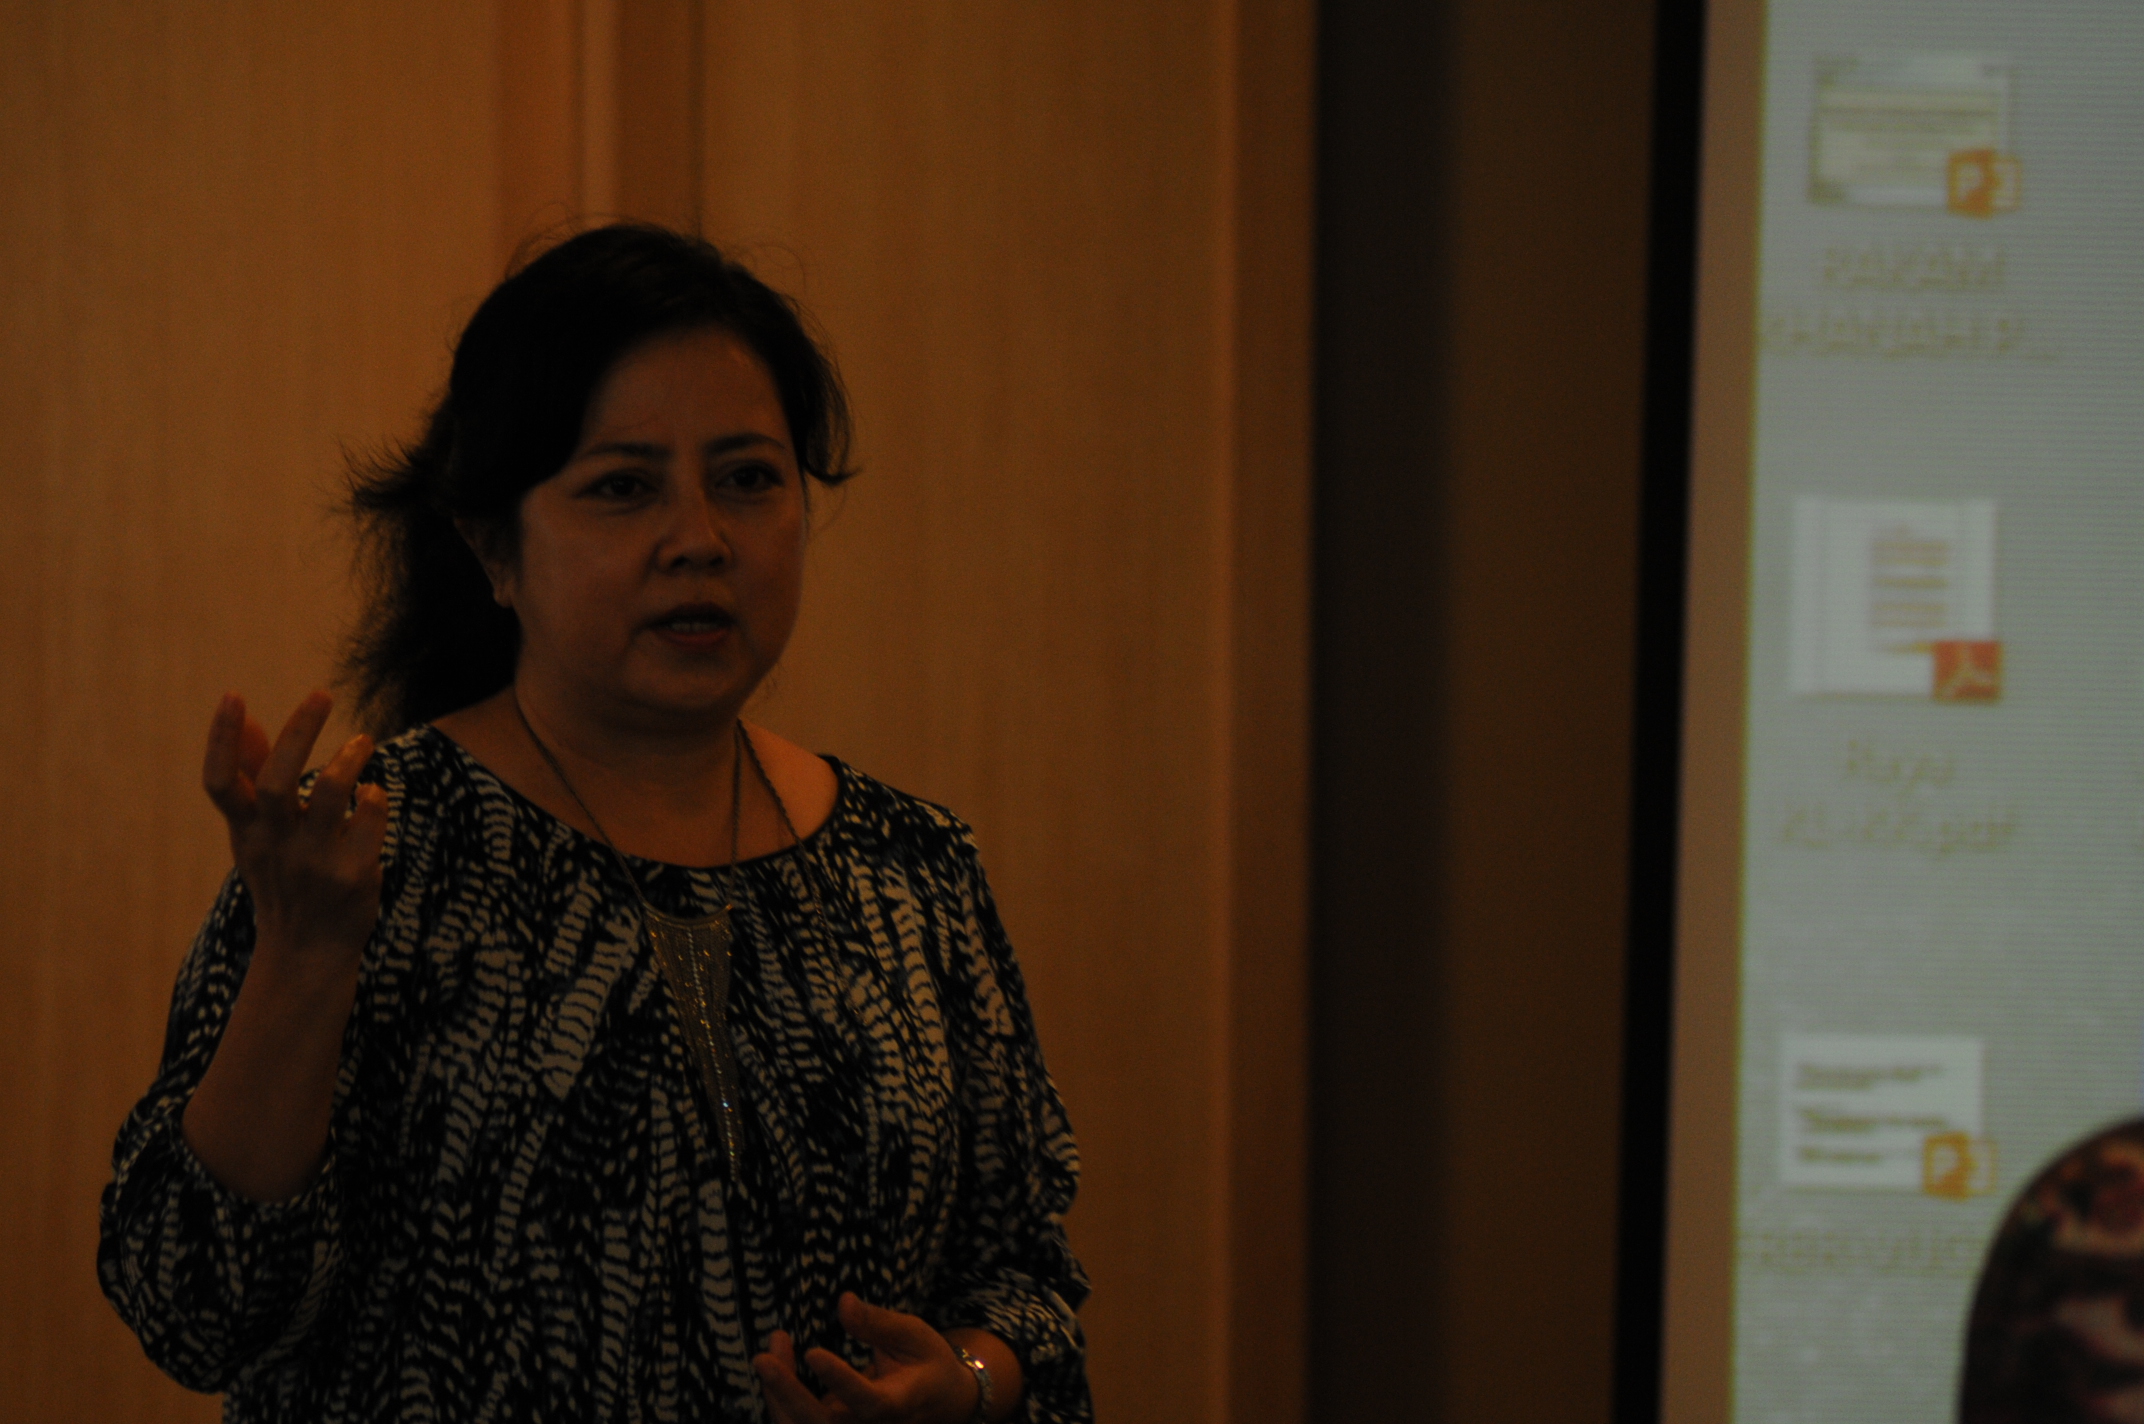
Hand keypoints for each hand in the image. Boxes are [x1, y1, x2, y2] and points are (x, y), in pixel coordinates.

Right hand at [203, 691, 387, 960]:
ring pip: (332, 793)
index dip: (222, 739)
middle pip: (278, 781)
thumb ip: (253, 777)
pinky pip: (370, 818)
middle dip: (300, 731)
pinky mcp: (353, 875)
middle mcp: (275, 845)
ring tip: (363, 741)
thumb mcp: (257, 834)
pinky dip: (374, 796)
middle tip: (322, 694)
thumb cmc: (283, 880)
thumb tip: (249, 720)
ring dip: (350, 758)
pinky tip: (373, 793)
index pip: (220, 783)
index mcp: (247, 832)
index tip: (234, 695)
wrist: (307, 954)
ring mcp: (315, 862)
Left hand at [754, 1294, 982, 1423]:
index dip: (840, 1381)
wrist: (942, 1404)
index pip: (867, 1402)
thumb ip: (878, 1323)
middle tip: (763, 1359)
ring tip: (769, 1352)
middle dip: (788, 1394)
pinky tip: (776, 1362)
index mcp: (897, 1406)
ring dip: (778, 1394)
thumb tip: (843, 1302)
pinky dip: (781, 1397)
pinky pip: (798, 1422)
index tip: (813, 1352)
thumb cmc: (927, 1365)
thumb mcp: (913, 1336)